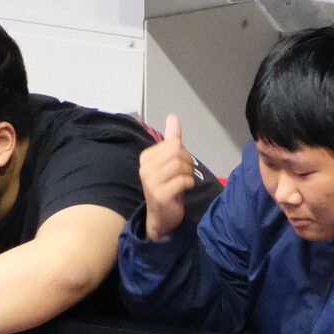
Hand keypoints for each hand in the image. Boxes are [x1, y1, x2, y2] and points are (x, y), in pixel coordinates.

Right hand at [139, 114, 196, 242]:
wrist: (161, 216)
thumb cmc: (166, 187)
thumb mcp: (170, 161)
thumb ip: (172, 139)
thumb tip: (173, 117)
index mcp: (146, 157)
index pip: (173, 143)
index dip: (183, 153)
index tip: (180, 165)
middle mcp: (145, 168)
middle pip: (177, 152)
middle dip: (187, 162)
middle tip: (186, 173)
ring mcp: (151, 181)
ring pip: (180, 165)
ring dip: (189, 174)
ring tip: (185, 181)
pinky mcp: (159, 194)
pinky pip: (182, 180)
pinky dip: (189, 183)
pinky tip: (184, 189)